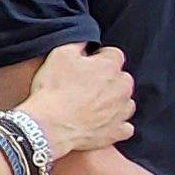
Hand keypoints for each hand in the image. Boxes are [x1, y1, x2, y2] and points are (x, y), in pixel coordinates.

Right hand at [16, 42, 135, 155]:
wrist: (48, 126)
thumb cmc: (54, 90)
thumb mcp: (59, 54)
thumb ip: (78, 43)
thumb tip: (86, 42)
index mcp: (110, 67)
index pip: (114, 54)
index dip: (100, 57)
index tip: (88, 64)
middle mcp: (122, 88)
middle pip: (122, 78)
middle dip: (109, 79)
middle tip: (86, 85)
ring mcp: (121, 112)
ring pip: (126, 102)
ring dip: (114, 101)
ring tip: (93, 105)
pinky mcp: (117, 132)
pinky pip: (125, 127)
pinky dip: (116, 124)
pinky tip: (102, 123)